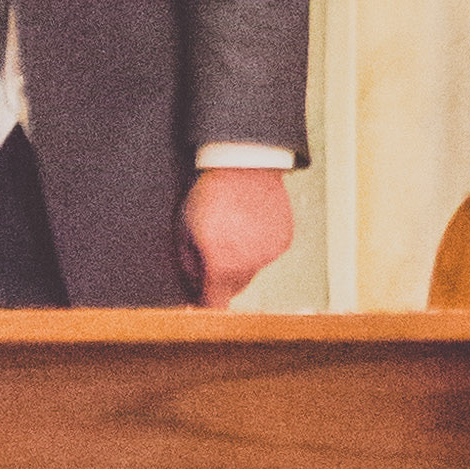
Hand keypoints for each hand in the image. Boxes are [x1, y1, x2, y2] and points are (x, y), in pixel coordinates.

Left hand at [179, 165, 291, 308]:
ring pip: (252, 271)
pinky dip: (258, 247)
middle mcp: (249, 265)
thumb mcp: (186, 228)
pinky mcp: (283, 242)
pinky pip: (267, 255)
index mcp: (222, 264)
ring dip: (242, 261)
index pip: (216, 302)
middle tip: (214, 253)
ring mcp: (269, 254)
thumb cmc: (211, 193)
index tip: (202, 297)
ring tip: (234, 233)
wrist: (245, 166)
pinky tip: (250, 228)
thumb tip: (195, 282)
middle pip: (235, 287)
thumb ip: (190, 262)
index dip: (207, 301)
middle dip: (223, 277)